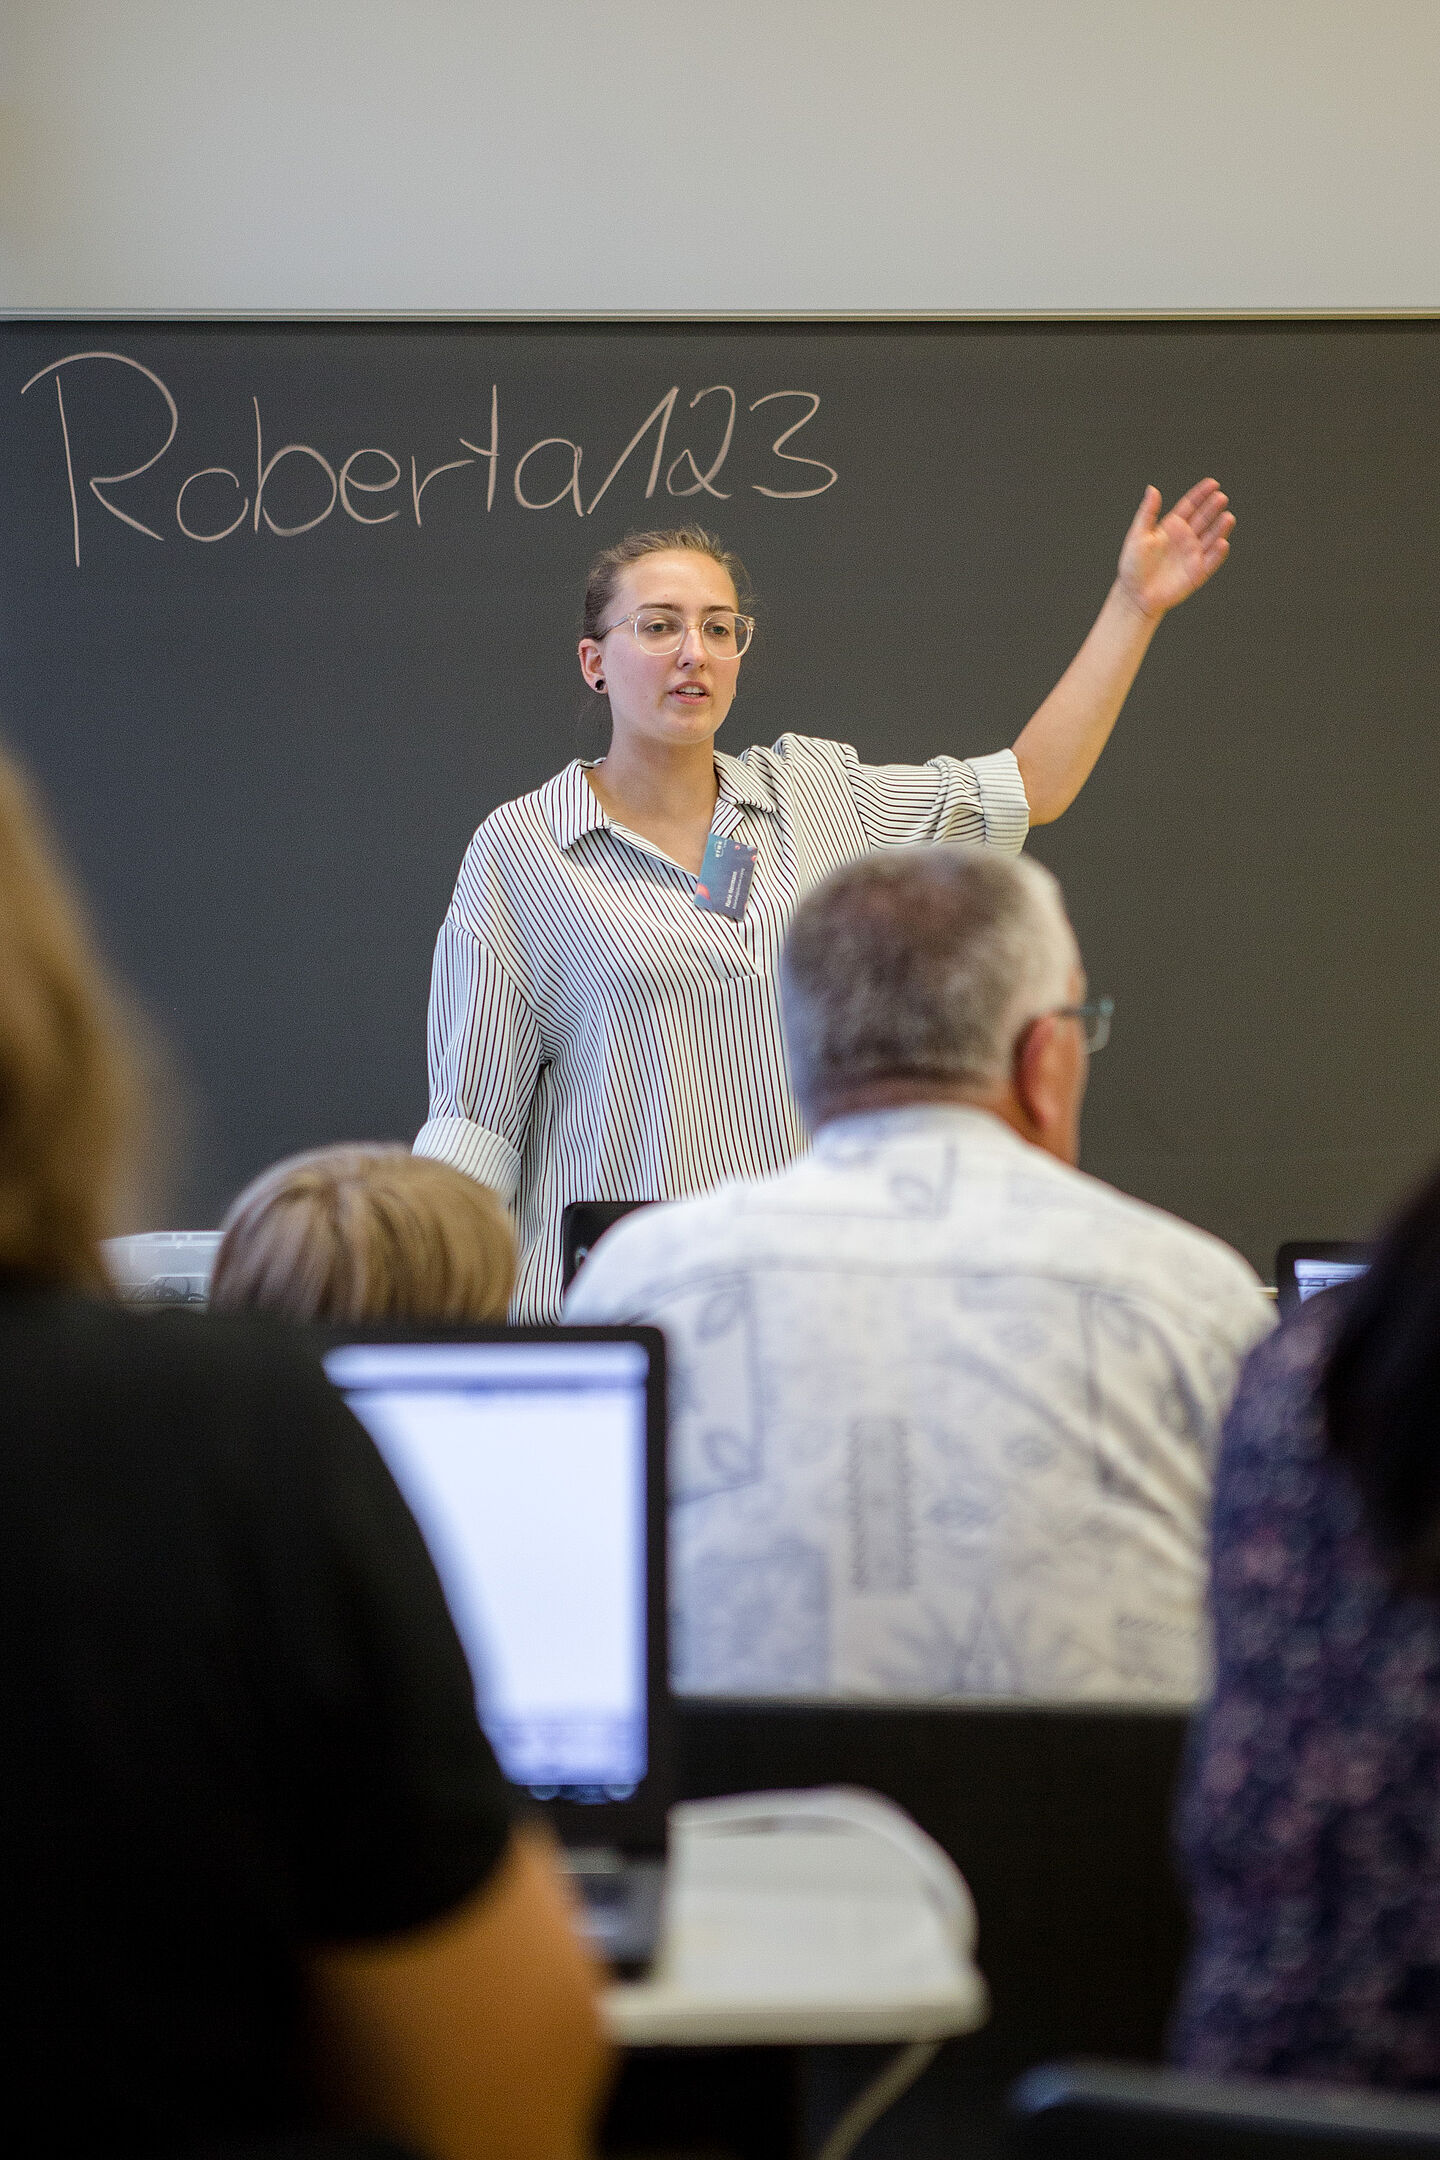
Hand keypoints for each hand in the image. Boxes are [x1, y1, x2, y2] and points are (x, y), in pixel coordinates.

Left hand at [1115, 477, 1233, 620]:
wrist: (1134, 594)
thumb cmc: (1133, 565)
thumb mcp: (1137, 535)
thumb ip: (1147, 512)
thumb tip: (1152, 489)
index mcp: (1172, 526)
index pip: (1190, 506)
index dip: (1201, 495)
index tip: (1212, 483)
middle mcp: (1186, 538)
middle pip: (1204, 519)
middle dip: (1213, 508)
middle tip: (1221, 498)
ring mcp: (1193, 554)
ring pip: (1211, 537)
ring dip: (1220, 528)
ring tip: (1228, 517)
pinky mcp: (1197, 573)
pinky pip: (1211, 561)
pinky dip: (1218, 553)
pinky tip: (1222, 543)